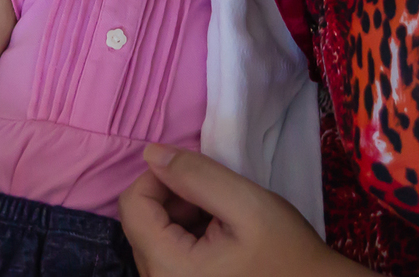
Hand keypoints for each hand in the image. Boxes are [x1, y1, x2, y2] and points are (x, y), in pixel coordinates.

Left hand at [119, 146, 358, 276]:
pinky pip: (166, 251)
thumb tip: (152, 153)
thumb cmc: (285, 251)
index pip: (133, 206)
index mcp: (168, 268)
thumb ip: (198, 176)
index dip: (160, 175)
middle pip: (141, 221)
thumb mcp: (247, 204)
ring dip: (183, 212)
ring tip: (223, 215)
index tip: (199, 170)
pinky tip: (220, 233)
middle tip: (219, 194)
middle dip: (175, 195)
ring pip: (153, 234)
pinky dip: (188, 232)